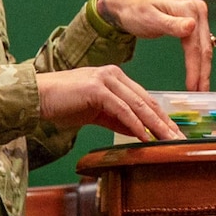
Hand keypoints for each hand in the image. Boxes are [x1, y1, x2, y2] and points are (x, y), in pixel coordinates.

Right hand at [37, 65, 179, 141]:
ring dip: (155, 125)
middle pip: (147, 101)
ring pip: (138, 105)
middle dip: (165, 122)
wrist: (36, 97)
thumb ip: (117, 119)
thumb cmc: (63, 104)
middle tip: (179, 139)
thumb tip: (138, 132)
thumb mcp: (96, 112)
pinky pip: (122, 110)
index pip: (145, 98)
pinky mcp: (97, 89)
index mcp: (115, 77)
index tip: (174, 133)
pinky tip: (145, 137)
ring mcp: (106, 79)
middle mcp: (114, 74)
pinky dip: (135, 125)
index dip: (161, 117)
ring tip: (168, 141)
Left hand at [97, 0, 213, 90]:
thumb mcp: (149, 17)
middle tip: (200, 94)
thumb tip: (192, 26)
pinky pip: (198, 46)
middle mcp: (198, 11)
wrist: (127, 1)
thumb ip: (171, 24)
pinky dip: (198, 61)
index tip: (193, 87)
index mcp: (190, 9)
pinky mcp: (193, 23)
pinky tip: (197, 74)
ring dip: (203, 69)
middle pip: (204, 48)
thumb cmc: (134, 8)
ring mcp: (197, 17)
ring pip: (204, 48)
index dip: (195, 68)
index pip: (196, 45)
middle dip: (203, 73)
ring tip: (200, 89)